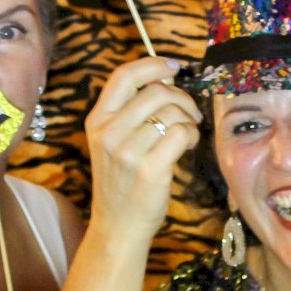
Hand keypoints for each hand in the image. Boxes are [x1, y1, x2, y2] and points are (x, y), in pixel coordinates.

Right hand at [83, 57, 201, 241]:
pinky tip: (188, 144)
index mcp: (97, 120)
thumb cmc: (122, 181)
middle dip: (181, 97)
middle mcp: (108, 132)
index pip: (124, 76)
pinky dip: (192, 134)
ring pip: (172, 112)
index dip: (152, 65)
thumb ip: (129, 113)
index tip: (173, 66)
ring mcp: (128, 152)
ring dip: (189, 119)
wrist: (118, 226)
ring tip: (188, 132)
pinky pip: (182, 133)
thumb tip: (165, 80)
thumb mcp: (111, 142)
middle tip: (190, 112)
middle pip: (156, 92)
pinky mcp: (150, 169)